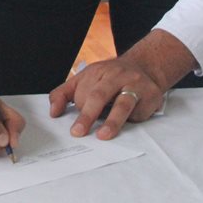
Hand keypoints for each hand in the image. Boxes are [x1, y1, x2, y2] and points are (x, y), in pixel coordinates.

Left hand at [48, 30, 194, 139]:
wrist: (146, 67)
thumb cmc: (110, 78)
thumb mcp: (85, 79)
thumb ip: (64, 94)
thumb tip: (53, 113)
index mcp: (95, 72)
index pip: (80, 90)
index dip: (77, 106)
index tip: (71, 126)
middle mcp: (114, 75)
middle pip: (98, 95)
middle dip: (87, 115)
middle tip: (78, 132)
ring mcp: (133, 84)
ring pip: (121, 104)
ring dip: (111, 121)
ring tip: (102, 135)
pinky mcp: (149, 95)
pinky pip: (138, 110)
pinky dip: (130, 120)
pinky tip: (125, 126)